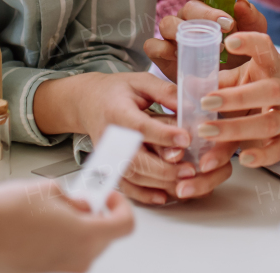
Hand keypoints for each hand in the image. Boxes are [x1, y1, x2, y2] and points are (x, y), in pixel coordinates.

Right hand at [0, 179, 133, 272]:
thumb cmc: (4, 212)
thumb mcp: (49, 190)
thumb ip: (74, 201)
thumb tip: (82, 206)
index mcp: (85, 236)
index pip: (123, 226)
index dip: (120, 207)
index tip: (109, 197)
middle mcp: (76, 261)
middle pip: (103, 240)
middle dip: (97, 218)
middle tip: (81, 202)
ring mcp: (59, 272)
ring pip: (81, 251)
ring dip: (77, 233)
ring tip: (53, 215)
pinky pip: (61, 260)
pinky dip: (58, 246)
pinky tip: (39, 231)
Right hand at [35, 72, 230, 205]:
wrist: (88, 102)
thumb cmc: (118, 90)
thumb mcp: (141, 81)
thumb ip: (164, 92)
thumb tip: (190, 107)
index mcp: (117, 112)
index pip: (140, 127)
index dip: (163, 135)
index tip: (186, 138)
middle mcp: (110, 137)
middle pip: (136, 159)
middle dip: (165, 168)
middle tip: (191, 169)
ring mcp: (108, 155)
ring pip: (133, 176)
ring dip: (160, 183)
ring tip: (186, 183)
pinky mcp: (110, 166)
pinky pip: (126, 186)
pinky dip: (144, 195)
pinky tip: (164, 197)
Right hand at [144, 0, 267, 79]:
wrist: (235, 83)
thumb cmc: (242, 50)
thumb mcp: (254, 33)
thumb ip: (251, 17)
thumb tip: (240, 4)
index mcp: (204, 4)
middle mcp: (186, 17)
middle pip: (186, 7)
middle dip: (205, 14)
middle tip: (226, 26)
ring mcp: (172, 36)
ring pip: (166, 23)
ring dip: (184, 31)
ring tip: (206, 44)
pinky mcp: (163, 56)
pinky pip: (152, 46)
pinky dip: (163, 49)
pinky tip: (181, 56)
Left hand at [193, 32, 279, 168]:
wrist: (277, 112)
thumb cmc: (249, 90)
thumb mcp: (233, 81)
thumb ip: (213, 82)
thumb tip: (187, 84)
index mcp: (270, 66)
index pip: (266, 47)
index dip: (250, 42)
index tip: (229, 42)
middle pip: (270, 90)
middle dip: (237, 98)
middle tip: (204, 102)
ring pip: (271, 121)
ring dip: (237, 128)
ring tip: (206, 132)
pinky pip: (279, 149)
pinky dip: (262, 156)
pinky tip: (243, 159)